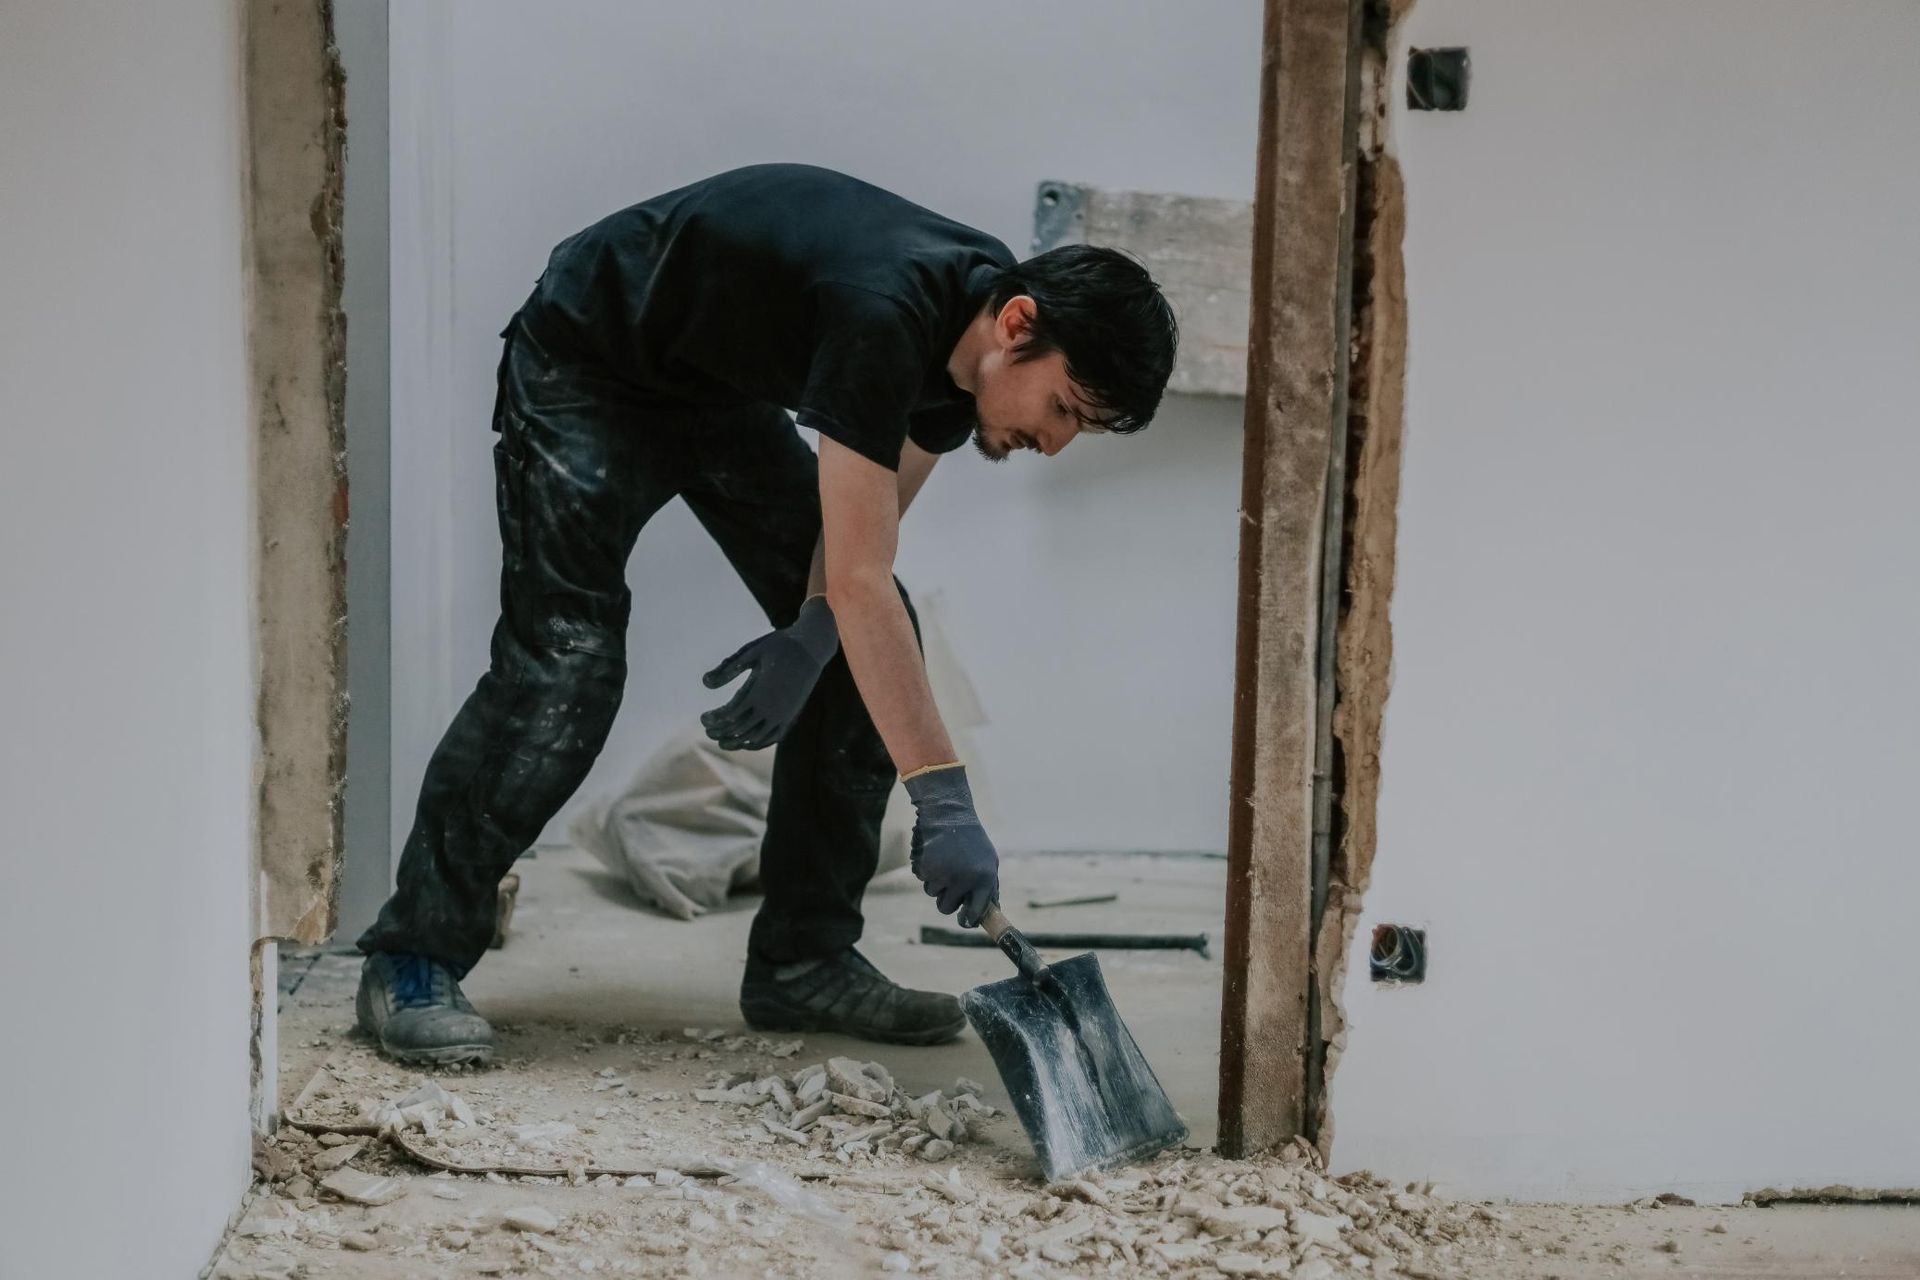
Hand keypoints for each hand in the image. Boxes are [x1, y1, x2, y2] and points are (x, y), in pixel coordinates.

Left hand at [700, 595, 837, 750]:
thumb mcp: (750, 652)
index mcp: (759, 693)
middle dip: (721, 733)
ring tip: (723, 742)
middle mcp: (772, 709)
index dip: (714, 720)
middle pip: (741, 730)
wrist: (811, 647)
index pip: (730, 715)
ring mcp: (784, 715)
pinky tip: (748, 742)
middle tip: (708, 731)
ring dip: (738, 742)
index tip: (703, 718)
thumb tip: (704, 683)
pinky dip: (758, 743)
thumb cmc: (779, 646)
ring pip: (757, 738)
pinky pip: (774, 737)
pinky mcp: (792, 716)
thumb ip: (728, 669)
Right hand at [904, 764, 998, 927]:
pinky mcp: (928, 868)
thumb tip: (990, 912)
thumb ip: (989, 887)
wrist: (950, 815)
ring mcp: (945, 875)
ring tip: (945, 861)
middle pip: (947, 908)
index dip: (968, 920)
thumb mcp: (988, 862)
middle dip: (946, 900)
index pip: (975, 912)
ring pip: (933, 894)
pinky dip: (927, 872)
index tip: (964, 921)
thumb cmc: (972, 841)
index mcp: (985, 879)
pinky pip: (923, 881)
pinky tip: (935, 855)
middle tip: (949, 884)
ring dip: (936, 883)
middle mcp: (966, 880)